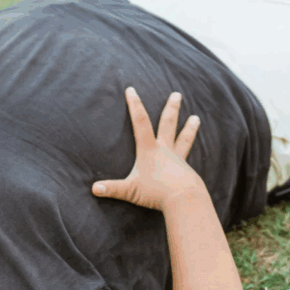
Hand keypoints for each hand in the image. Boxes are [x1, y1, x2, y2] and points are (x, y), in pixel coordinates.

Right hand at [92, 87, 201, 210]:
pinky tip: (192, 154)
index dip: (135, 105)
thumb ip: (112, 189)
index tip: (131, 90)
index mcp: (149, 149)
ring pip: (184, 139)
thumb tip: (93, 189)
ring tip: (196, 118)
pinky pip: (188, 157)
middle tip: (177, 94)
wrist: (185, 199)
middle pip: (168, 124)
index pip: (140, 122)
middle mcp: (165, 150)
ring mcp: (178, 159)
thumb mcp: (131, 191)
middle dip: (171, 108)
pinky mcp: (187, 171)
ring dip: (189, 128)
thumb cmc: (157, 193)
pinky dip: (190, 152)